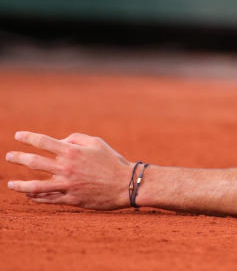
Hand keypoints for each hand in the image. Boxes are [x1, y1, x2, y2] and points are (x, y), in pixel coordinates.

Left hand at [6, 131, 131, 209]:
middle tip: (9, 156)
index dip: (27, 138)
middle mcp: (66, 168)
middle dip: (18, 157)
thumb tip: (60, 142)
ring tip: (10, 185)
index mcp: (72, 151)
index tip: (17, 136)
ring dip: (19, 185)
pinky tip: (29, 195)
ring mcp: (67, 185)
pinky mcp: (71, 199)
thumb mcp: (97, 143)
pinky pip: (48, 199)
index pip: (43, 142)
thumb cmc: (112, 161)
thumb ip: (76, 138)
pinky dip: (35, 197)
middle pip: (34, 162)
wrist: (126, 184)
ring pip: (35, 186)